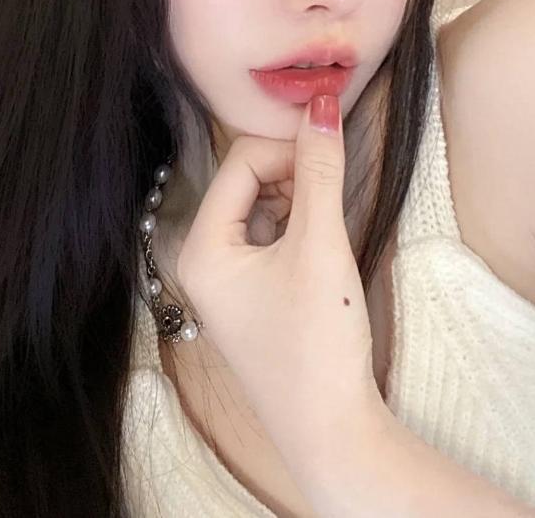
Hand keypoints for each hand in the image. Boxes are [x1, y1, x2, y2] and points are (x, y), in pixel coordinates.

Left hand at [175, 94, 378, 455]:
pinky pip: (266, 240)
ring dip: (296, 201)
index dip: (287, 149)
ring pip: (259, 210)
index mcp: (202, 248)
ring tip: (327, 225)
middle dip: (290, 176)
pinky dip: (295, 228)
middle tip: (332, 189)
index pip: (240, 163)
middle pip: (245, 184)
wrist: (332, 430)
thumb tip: (320, 104)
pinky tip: (319, 246)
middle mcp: (203, 261)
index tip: (331, 150)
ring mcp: (224, 282)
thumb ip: (320, 170)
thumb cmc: (317, 340)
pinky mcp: (249, 297)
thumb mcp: (320, 245)